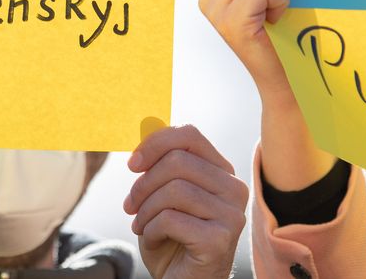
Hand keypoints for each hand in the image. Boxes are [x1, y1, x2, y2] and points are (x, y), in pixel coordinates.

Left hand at [124, 126, 247, 278]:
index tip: (132, 164)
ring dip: (145, 210)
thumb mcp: (162, 193)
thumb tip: (148, 124)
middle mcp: (235, 189)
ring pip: (174, 190)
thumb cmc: (171, 236)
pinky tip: (155, 241)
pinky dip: (152, 230)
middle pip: (177, 161)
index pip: (190, 136)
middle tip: (130, 206)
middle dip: (143, 184)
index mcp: (222, 172)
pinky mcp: (221, 239)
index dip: (155, 143)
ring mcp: (232, 215)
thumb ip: (162, 162)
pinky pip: (171, 219)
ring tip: (141, 225)